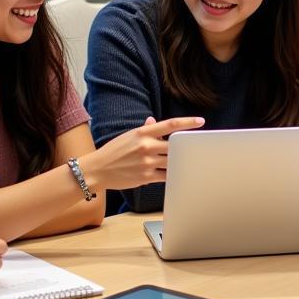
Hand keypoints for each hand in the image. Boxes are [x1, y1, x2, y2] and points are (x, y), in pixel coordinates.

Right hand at [82, 115, 204, 190]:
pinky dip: (172, 175)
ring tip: (187, 162)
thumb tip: (154, 122)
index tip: (201, 121)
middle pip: (175, 145)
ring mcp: (147, 162)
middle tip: (196, 148)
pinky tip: (176, 174)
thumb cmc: (114, 151)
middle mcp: (146, 146)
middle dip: (185, 147)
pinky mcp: (146, 177)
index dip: (188, 122)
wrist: (98, 170)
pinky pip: (166, 176)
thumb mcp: (129, 136)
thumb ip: (145, 130)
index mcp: (143, 133)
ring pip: (173, 161)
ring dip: (179, 162)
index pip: (171, 125)